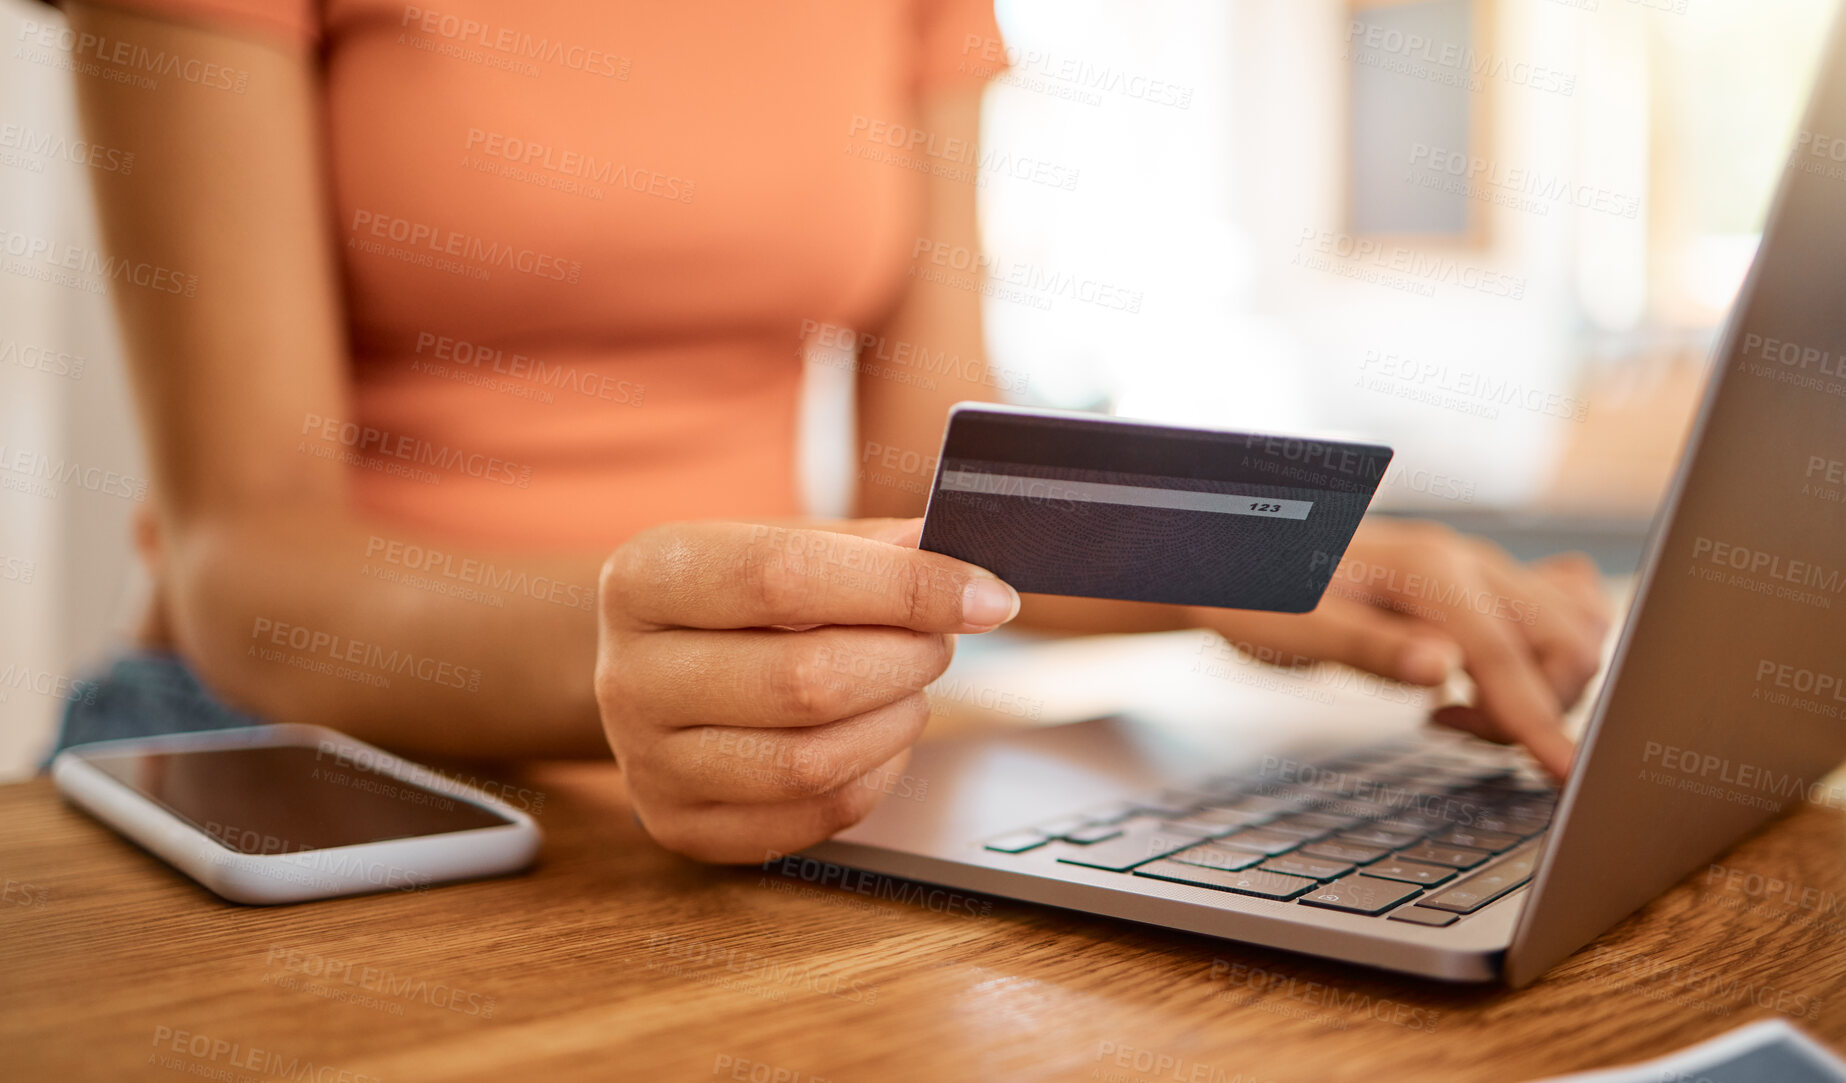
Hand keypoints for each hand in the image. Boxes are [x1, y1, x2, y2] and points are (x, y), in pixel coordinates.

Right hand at [594, 518, 1018, 862]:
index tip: (984, 594)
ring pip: (810, 763)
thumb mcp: (776, 543)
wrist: (648, 668)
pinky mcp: (682, 826)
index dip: (903, 586)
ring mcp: (648, 762)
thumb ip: (864, 548)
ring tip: (910, 686)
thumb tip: (955, 561)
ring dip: (895, 723)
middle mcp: (628, 675)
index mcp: (644, 579)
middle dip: (905, 659)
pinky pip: (811, 817)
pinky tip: (879, 736)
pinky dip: (874, 776)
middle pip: (804, 680)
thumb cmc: (729, 600)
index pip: (785, 577)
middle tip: (941, 641)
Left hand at [1188, 519, 1611, 777]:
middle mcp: (1466, 560)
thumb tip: (1443, 668)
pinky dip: (1544, 658)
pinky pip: (1555, 611)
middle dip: (1535, 706)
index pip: (1504, 654)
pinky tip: (1483, 680)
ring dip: (1538, 687)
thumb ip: (1371, 647)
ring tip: (1455, 708)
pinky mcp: (1479, 587)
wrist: (1244, 562)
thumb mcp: (1298, 631)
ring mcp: (1478, 569)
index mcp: (1428, 569)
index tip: (1568, 774)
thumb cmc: (1262, 594)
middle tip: (1450, 728)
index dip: (1538, 718)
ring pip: (1569, 630)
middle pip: (1561, 641)